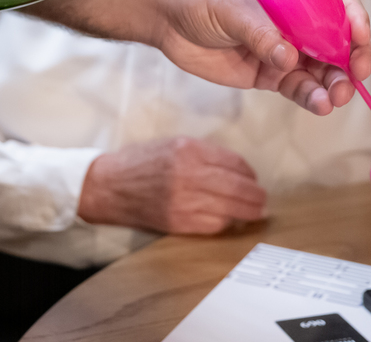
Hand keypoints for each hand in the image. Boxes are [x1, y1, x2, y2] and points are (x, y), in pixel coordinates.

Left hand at [28, 0, 370, 115]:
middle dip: (350, 62)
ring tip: (334, 98)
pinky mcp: (268, 74)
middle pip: (336, 43)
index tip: (361, 40)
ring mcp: (284, 49)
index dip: (355, 21)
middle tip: (352, 79)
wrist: (165, 16)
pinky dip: (312, 97)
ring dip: (333, 85)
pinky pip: (298, 88)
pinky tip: (319, 105)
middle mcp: (295, 22)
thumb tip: (288, 57)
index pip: (337, 4)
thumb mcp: (231, 8)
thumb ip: (261, 33)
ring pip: (320, 70)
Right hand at [77, 137, 266, 234]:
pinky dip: (226, 223)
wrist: (108, 186)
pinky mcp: (178, 222)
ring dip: (248, 211)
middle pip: (239, 188)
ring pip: (231, 209)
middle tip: (262, 200)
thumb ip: (206, 154)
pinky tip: (229, 219)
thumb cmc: (142, 162)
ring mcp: (184, 201)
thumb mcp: (174, 144)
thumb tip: (238, 170)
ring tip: (254, 211)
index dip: (249, 173)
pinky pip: (214, 225)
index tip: (253, 178)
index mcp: (189, 150)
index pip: (235, 163)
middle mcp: (189, 175)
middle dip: (256, 196)